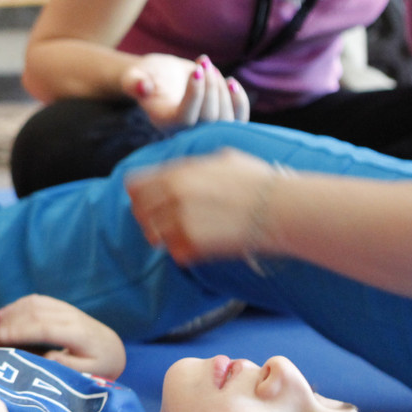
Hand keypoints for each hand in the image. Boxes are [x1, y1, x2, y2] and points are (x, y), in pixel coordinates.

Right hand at [0, 294, 126, 376]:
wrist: (114, 349)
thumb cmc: (100, 366)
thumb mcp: (90, 373)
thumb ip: (69, 367)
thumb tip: (48, 356)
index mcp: (78, 334)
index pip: (43, 327)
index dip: (18, 331)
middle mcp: (71, 317)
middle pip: (35, 313)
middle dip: (9, 324)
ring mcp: (66, 310)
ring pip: (35, 304)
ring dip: (12, 313)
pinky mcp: (62, 308)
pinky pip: (38, 301)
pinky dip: (19, 305)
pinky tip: (4, 314)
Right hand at [123, 54, 250, 128]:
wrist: (161, 80)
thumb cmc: (146, 76)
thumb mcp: (135, 76)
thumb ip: (133, 82)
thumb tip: (142, 87)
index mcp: (164, 123)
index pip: (185, 118)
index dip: (195, 95)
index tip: (197, 69)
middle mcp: (186, 133)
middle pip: (209, 120)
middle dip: (211, 87)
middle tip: (203, 63)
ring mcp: (206, 129)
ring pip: (226, 120)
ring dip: (223, 90)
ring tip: (210, 68)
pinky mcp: (220, 121)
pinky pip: (239, 119)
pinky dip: (239, 101)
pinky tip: (231, 82)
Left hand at [124, 148, 283, 264]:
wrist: (278, 208)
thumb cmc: (258, 181)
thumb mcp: (222, 159)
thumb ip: (194, 166)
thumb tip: (184, 169)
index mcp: (177, 173)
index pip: (133, 185)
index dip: (140, 194)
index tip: (151, 201)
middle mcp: (172, 195)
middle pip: (139, 211)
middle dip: (149, 218)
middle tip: (166, 224)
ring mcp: (180, 221)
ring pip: (154, 235)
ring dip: (166, 237)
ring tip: (187, 235)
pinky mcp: (192, 245)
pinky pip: (175, 253)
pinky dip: (185, 252)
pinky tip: (203, 245)